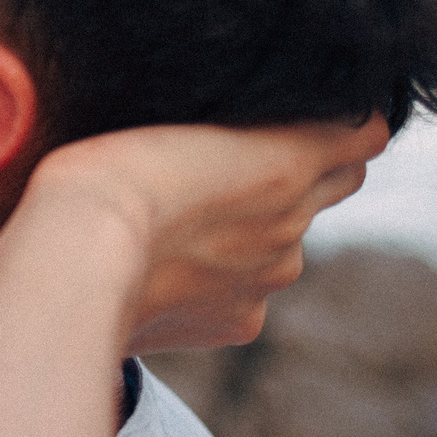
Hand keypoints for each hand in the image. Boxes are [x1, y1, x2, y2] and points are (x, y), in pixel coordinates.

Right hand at [0, 117, 388, 353]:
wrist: (77, 259)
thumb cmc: (106, 169)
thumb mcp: (163, 112)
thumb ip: (217, 124)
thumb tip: (251, 122)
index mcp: (289, 159)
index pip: (360, 138)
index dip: (339, 126)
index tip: (310, 116)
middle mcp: (295, 222)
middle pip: (331, 187)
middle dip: (302, 174)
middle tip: (236, 161)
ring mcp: (269, 278)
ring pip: (280, 246)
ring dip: (248, 233)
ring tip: (180, 220)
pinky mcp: (236, 323)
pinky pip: (242, 298)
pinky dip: (214, 286)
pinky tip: (162, 273)